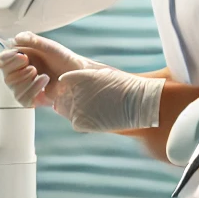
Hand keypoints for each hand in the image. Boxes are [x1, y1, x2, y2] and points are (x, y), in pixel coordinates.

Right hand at [0, 32, 101, 106]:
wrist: (77, 74)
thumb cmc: (63, 59)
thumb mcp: (47, 45)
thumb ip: (31, 39)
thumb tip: (15, 38)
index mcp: (19, 59)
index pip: (0, 61)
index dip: (5, 59)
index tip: (19, 55)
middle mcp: (19, 73)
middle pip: (6, 76)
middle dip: (17, 68)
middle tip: (29, 62)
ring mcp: (25, 88)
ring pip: (13, 88)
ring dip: (26, 79)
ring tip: (41, 73)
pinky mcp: (31, 99)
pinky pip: (23, 98)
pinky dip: (33, 88)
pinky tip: (44, 82)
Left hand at [48, 68, 164, 132]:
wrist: (139, 102)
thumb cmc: (123, 86)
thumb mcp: (100, 74)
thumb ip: (81, 77)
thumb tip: (62, 82)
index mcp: (77, 76)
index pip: (61, 82)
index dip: (66, 87)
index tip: (76, 91)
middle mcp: (73, 90)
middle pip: (59, 97)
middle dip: (67, 99)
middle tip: (89, 102)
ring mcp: (74, 107)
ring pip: (64, 110)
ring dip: (74, 110)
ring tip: (97, 109)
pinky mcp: (79, 122)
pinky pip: (75, 122)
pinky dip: (83, 121)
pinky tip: (98, 117)